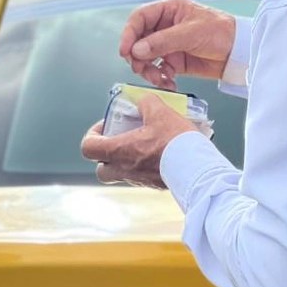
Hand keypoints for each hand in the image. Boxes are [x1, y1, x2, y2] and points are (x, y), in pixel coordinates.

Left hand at [80, 93, 195, 187]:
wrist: (198, 168)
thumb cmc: (175, 141)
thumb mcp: (160, 112)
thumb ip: (146, 102)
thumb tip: (143, 101)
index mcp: (119, 151)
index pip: (88, 148)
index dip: (92, 136)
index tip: (106, 127)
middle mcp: (125, 169)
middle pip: (101, 170)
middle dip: (106, 157)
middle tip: (120, 141)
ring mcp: (139, 180)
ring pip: (122, 175)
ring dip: (126, 161)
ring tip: (143, 145)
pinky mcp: (155, 185)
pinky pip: (142, 178)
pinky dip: (144, 167)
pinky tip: (160, 154)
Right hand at [120, 0, 236, 85]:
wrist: (239, 53)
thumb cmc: (221, 32)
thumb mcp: (191, 33)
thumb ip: (163, 41)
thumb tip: (137, 50)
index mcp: (168, 10)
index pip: (139, 18)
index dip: (129, 33)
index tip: (126, 50)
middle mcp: (165, 26)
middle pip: (138, 40)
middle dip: (137, 56)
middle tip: (140, 68)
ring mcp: (168, 44)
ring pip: (145, 57)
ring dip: (147, 69)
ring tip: (157, 78)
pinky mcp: (174, 60)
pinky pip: (158, 69)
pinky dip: (159, 78)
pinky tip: (168, 82)